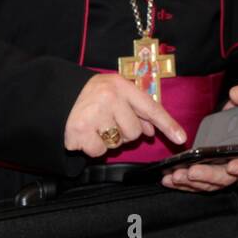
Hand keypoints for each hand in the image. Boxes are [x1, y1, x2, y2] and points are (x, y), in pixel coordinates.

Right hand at [64, 74, 186, 157]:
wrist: (56, 96)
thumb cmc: (90, 96)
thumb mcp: (114, 93)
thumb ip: (135, 109)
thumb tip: (151, 130)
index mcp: (121, 86)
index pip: (151, 107)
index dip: (167, 124)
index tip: (181, 138)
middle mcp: (109, 98)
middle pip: (135, 132)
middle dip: (124, 132)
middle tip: (108, 121)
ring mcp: (94, 114)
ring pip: (118, 143)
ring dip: (108, 140)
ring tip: (95, 125)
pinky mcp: (80, 131)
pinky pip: (100, 151)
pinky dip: (93, 148)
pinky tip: (85, 134)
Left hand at [162, 83, 237, 192]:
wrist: (230, 118)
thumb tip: (236, 94)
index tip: (232, 166)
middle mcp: (237, 165)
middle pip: (225, 178)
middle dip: (207, 176)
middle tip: (192, 172)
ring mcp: (220, 172)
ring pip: (208, 184)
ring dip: (191, 183)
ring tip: (175, 175)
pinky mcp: (206, 175)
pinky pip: (195, 184)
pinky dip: (181, 184)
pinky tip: (167, 180)